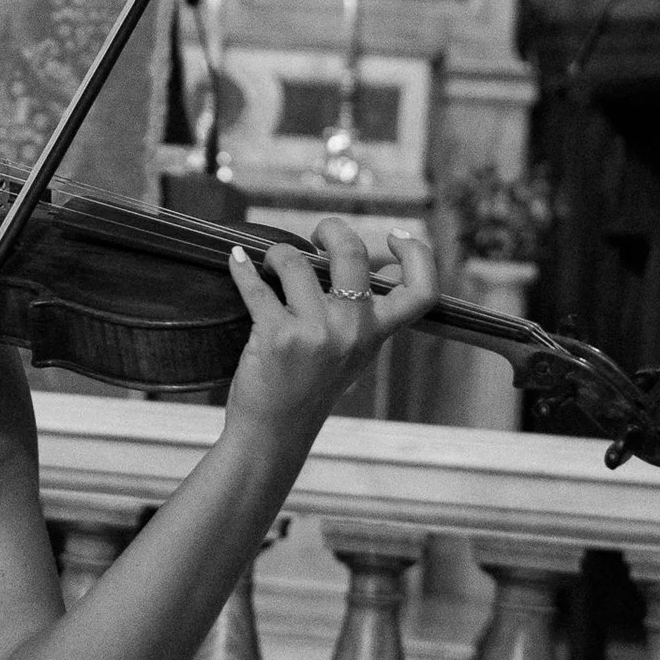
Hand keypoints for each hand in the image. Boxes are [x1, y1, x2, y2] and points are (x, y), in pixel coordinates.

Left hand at [221, 221, 439, 454]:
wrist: (276, 431)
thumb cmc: (312, 385)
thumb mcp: (354, 352)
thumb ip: (366, 313)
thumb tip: (381, 261)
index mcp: (377, 333)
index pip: (421, 291)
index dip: (418, 254)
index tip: (395, 235)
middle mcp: (353, 331)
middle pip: (351, 253)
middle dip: (330, 229)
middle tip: (315, 234)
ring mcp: (316, 333)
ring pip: (295, 261)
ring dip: (277, 254)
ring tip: (270, 264)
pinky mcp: (278, 336)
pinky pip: (255, 284)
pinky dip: (241, 267)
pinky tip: (237, 260)